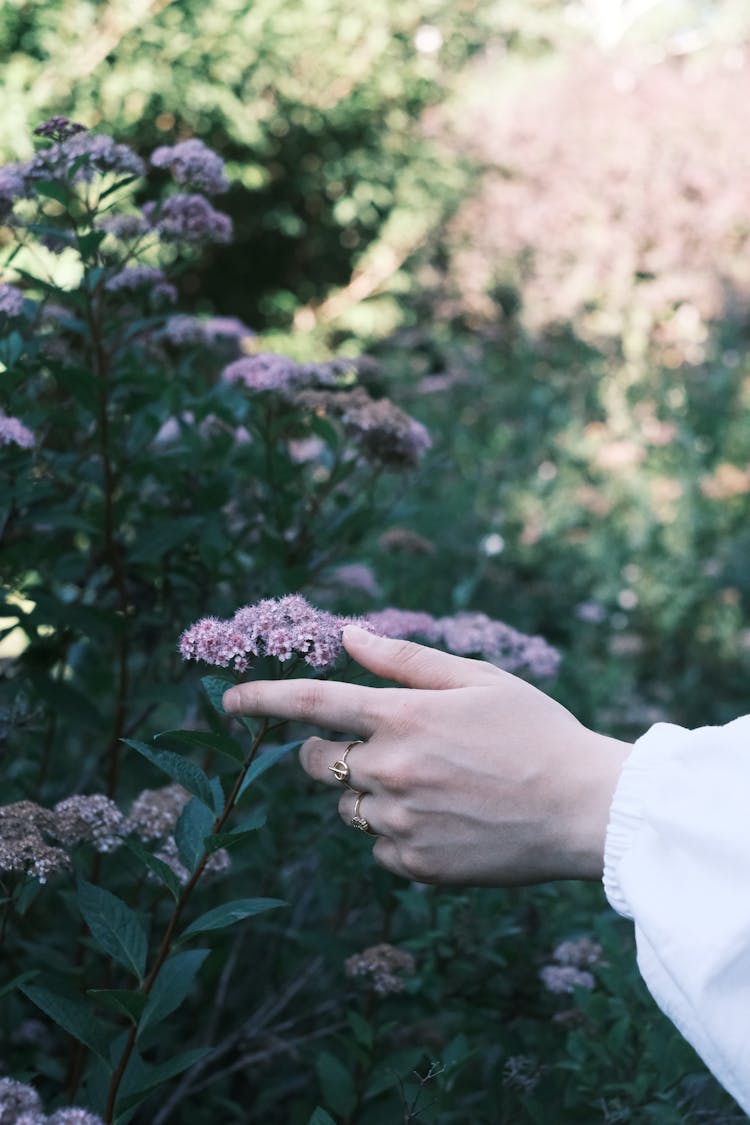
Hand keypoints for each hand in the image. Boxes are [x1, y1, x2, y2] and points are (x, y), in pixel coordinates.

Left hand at [223, 625, 631, 885]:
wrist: (584, 809)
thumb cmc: (536, 732)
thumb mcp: (477, 679)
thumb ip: (405, 660)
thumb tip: (350, 637)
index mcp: (403, 717)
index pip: (311, 702)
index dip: (262, 698)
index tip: (228, 701)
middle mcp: (390, 771)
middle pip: (316, 763)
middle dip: (325, 752)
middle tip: (376, 747)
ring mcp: (400, 824)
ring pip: (349, 807)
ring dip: (370, 792)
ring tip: (435, 786)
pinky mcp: (415, 866)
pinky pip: (380, 847)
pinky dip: (399, 833)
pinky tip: (448, 820)